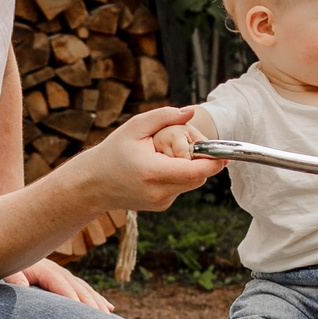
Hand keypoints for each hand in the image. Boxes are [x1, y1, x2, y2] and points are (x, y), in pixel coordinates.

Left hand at [10, 257, 116, 311]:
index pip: (61, 284)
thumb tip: (23, 286)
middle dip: (90, 302)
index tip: (82, 310)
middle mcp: (58, 271)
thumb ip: (14, 278)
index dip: (71, 296)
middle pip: (78, 287)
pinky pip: (84, 290)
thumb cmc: (5, 266)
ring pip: (85, 289)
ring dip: (97, 302)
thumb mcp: (6, 270)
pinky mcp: (64, 280)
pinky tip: (109, 308)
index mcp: (45, 269)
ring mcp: (63, 275)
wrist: (9, 251)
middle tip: (102, 318)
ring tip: (109, 316)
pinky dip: (97, 299)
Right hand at [79, 105, 225, 211]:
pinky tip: (158, 169)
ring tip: (165, 156)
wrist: (93, 184)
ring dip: (188, 169)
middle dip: (200, 161)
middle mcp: (159, 192)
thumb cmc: (113, 152)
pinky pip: (181, 189)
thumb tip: (191, 112)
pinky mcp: (161, 206)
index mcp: (153, 172)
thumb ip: (164, 116)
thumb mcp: (135, 127)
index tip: (224, 152)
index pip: (196, 171)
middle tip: (189, 145)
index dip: (214, 162)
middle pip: (198, 177)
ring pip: (191, 183)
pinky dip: (177, 177)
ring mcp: (160, 202)